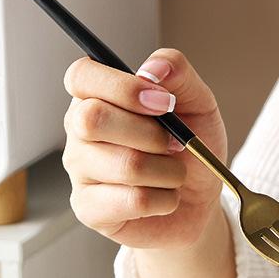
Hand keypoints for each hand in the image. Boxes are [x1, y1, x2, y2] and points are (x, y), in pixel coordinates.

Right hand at [62, 48, 227, 247]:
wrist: (199, 204)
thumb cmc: (191, 152)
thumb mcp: (198, 105)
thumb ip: (179, 74)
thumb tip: (153, 68)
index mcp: (96, 96)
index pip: (81, 76)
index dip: (124, 88)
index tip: (164, 103)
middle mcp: (78, 131)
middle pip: (93, 120)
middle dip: (151, 135)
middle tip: (176, 145)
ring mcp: (80, 172)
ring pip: (125, 165)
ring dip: (168, 171)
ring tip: (175, 175)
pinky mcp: (90, 210)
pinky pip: (134, 201)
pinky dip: (165, 200)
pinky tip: (165, 199)